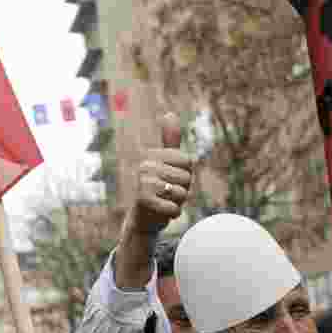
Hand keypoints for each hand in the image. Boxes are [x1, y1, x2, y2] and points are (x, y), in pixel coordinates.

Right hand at [115, 113, 193, 288]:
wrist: (143, 219)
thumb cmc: (159, 190)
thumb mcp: (167, 163)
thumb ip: (170, 141)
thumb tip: (169, 113)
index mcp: (153, 155)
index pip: (188, 162)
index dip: (185, 175)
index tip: (171, 180)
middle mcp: (145, 165)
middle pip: (187, 177)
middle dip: (182, 190)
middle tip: (167, 194)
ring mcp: (143, 182)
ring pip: (181, 193)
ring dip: (178, 202)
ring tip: (164, 202)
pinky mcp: (143, 200)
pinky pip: (174, 208)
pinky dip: (173, 214)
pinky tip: (161, 212)